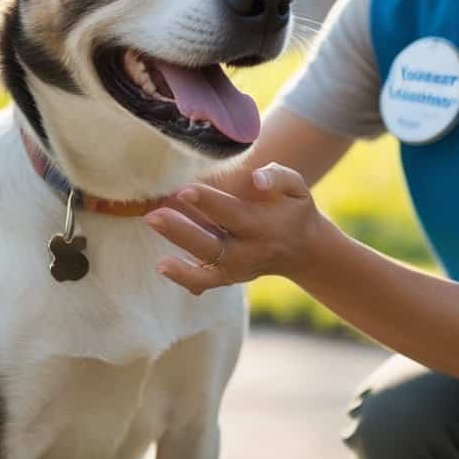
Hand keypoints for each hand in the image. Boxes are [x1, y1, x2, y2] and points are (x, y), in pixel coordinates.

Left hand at [144, 163, 324, 294]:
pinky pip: (204, 282)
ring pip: (204, 266)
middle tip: (154, 215)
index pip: (232, 214)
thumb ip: (280, 176)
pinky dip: (184, 277)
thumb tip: (257, 178)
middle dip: (182, 231)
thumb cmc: (294, 210)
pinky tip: (161, 264)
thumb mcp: (298, 188)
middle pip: (212, 245)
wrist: (304, 250)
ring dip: (176, 253)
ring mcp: (237, 268)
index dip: (208, 202)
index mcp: (264, 226)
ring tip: (154, 235)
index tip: (185, 189)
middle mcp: (249, 251)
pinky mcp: (228, 278)